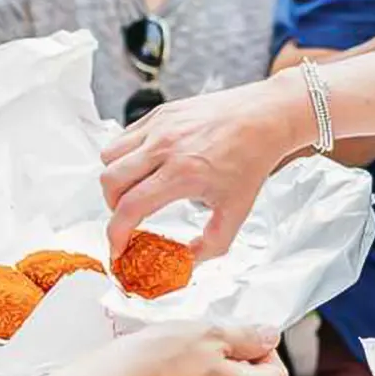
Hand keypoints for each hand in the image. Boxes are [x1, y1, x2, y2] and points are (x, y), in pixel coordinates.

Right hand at [100, 72, 310, 259]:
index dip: (116, 234)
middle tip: (128, 218)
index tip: (117, 248)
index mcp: (183, 174)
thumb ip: (212, 244)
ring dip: (115, 179)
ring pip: (110, 156)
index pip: (130, 208)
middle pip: (110, 182)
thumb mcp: (237, 212)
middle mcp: (165, 147)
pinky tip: (146, 166)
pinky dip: (125, 156)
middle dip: (112, 208)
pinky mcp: (160, 113)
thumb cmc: (252, 160)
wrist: (264, 118)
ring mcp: (160, 126)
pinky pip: (124, 137)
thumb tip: (187, 262)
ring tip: (135, 190)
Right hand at [110, 322, 288, 375]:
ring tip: (192, 344)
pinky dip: (199, 373)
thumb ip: (249, 336)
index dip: (265, 349)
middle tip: (214, 334)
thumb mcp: (213, 333)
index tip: (242, 333)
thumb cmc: (163, 358)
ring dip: (217, 361)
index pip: (278, 374)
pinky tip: (177, 358)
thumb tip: (270, 336)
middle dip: (240, 353)